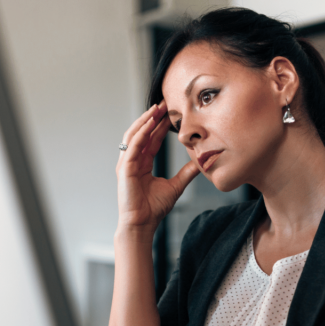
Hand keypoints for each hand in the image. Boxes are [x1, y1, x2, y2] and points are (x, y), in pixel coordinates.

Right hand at [116, 100, 198, 233]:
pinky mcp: (125, 167)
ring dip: (145, 120)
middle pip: (143, 132)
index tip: (172, 112)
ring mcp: (127, 162)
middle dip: (153, 117)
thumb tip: (200, 163)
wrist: (142, 223)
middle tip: (165, 102)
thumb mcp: (176, 186)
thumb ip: (186, 173)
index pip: (152, 138)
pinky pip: (133, 145)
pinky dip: (141, 133)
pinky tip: (150, 123)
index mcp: (143, 163)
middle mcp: (134, 160)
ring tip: (156, 108)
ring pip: (135, 134)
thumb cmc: (154, 208)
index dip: (161, 125)